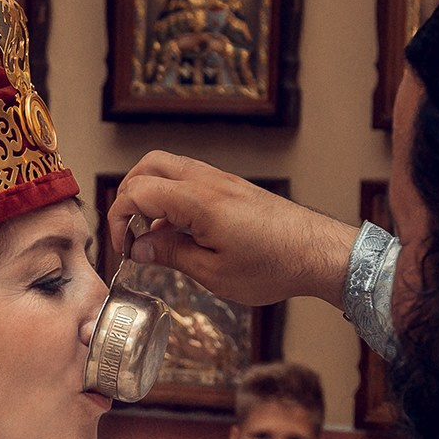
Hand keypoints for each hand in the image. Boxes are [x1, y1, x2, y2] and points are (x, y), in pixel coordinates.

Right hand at [108, 151, 362, 308]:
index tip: (122, 248)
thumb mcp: (214, 273)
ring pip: (169, 167)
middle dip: (127, 196)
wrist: (319, 252)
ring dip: (150, 194)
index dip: (118, 219)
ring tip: (153, 235)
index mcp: (198, 201)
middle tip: (129, 231)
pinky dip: (172, 197)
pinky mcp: (232, 187)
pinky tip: (180, 232)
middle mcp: (208, 181)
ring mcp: (222, 181)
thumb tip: (139, 248)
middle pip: (148, 165)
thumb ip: (171, 255)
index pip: (137, 192)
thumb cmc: (274, 265)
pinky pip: (189, 179)